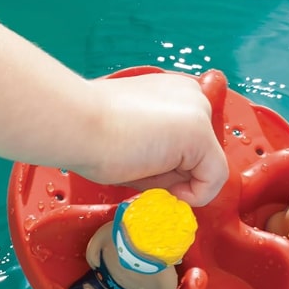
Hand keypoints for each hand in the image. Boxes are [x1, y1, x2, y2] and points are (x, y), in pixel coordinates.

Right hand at [71, 72, 228, 206]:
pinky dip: (193, 196)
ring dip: (176, 184)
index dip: (168, 165)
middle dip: (174, 174)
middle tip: (138, 167)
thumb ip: (164, 154)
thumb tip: (185, 183)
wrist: (75, 124)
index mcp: (172, 91)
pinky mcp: (200, 132)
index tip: (140, 163)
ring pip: (206, 168)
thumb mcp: (136, 140)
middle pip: (200, 155)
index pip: (189, 141)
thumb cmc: (90, 133)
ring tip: (142, 167)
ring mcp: (198, 111)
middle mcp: (190, 94)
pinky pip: (214, 180)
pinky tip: (162, 186)